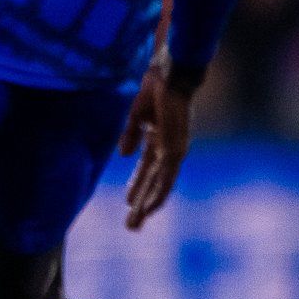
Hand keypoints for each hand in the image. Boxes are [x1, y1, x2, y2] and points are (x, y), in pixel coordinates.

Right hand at [118, 57, 193, 230]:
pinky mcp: (175, 149)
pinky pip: (166, 177)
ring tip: (135, 223)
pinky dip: (158, 193)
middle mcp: (169, 149)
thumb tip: (124, 155)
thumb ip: (131, 134)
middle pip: (153, 182)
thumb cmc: (156, 87)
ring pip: (159, 185)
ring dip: (147, 205)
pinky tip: (150, 207)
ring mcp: (174, 150)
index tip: (128, 202)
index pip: (147, 169)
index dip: (137, 186)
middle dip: (141, 204)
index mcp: (159, 139)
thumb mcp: (136, 114)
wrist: (172, 72)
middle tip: (131, 226)